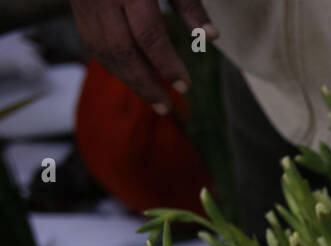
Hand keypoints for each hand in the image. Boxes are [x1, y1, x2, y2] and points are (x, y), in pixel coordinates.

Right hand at [70, 0, 215, 113]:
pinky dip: (112, 63)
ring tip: (153, 99)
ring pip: (101, 49)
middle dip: (144, 83)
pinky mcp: (76, 4)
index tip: (184, 87)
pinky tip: (132, 77)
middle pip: (121, 49)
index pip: (148, 34)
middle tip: (166, 107)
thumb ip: (189, 4)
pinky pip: (91, 41)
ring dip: (127, 78)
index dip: (166, 64)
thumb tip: (213, 37)